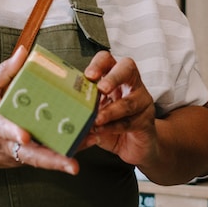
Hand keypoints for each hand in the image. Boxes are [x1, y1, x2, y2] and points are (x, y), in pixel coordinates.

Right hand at [0, 47, 79, 174]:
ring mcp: (16, 155)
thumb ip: (5, 72)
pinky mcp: (23, 160)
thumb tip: (23, 51)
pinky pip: (45, 157)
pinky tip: (87, 142)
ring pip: (42, 160)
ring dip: (65, 157)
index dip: (14, 132)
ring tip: (91, 145)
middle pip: (31, 156)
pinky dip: (65, 152)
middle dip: (53, 161)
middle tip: (73, 165)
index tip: (25, 136)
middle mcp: (7, 145)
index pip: (4, 129)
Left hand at [80, 51, 160, 166]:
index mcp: (114, 77)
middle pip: (127, 68)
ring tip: (96, 119)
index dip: (99, 64)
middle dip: (113, 78)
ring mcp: (142, 101)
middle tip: (101, 89)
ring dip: (110, 111)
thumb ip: (82, 110)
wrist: (133, 146)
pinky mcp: (147, 121)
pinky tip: (101, 132)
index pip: (108, 60)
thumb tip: (61, 113)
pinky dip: (113, 127)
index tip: (88, 76)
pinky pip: (130, 122)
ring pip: (129, 102)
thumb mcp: (95, 114)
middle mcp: (131, 84)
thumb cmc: (111, 125)